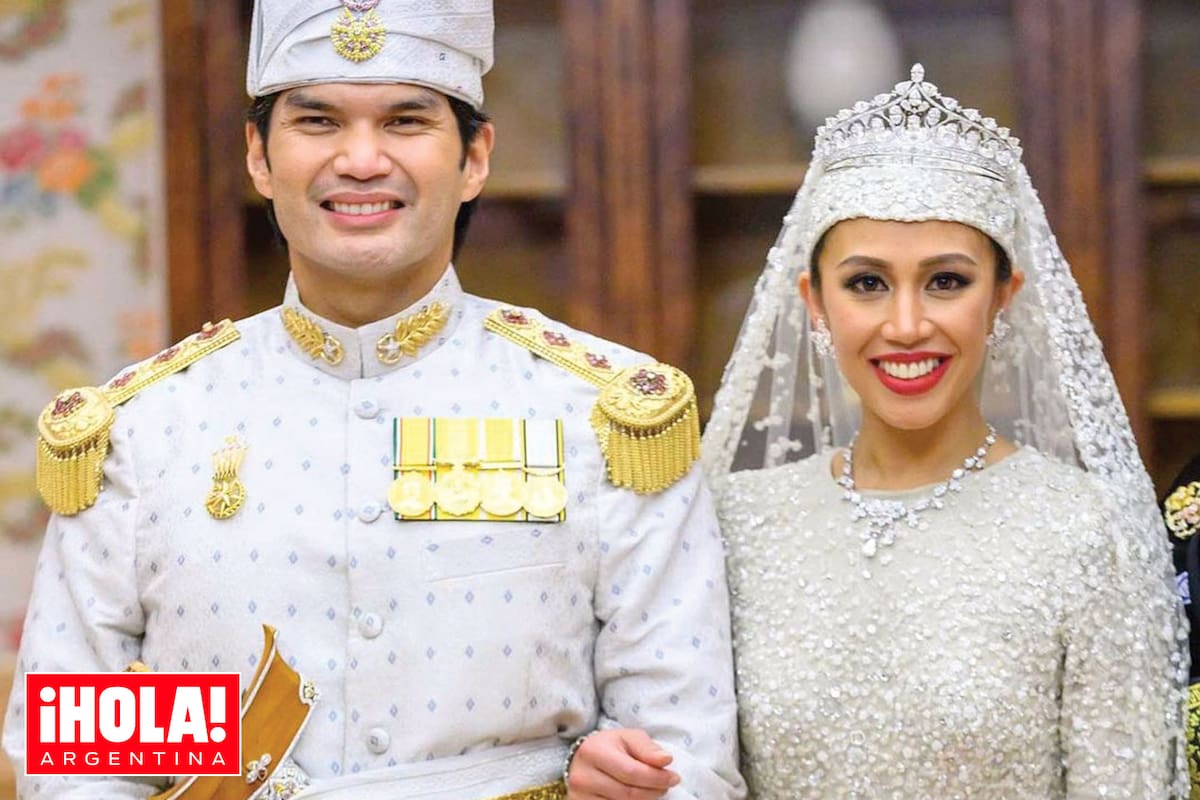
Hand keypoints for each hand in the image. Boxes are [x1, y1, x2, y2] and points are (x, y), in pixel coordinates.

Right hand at [565, 728, 679, 799]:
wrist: (584, 760)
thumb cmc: (611, 747)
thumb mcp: (629, 738)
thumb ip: (647, 748)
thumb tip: (666, 760)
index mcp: (593, 752)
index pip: (631, 772)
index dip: (656, 778)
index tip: (674, 777)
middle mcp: (582, 777)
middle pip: (628, 794)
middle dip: (654, 791)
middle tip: (666, 785)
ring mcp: (580, 797)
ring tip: (653, 790)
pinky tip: (639, 798)